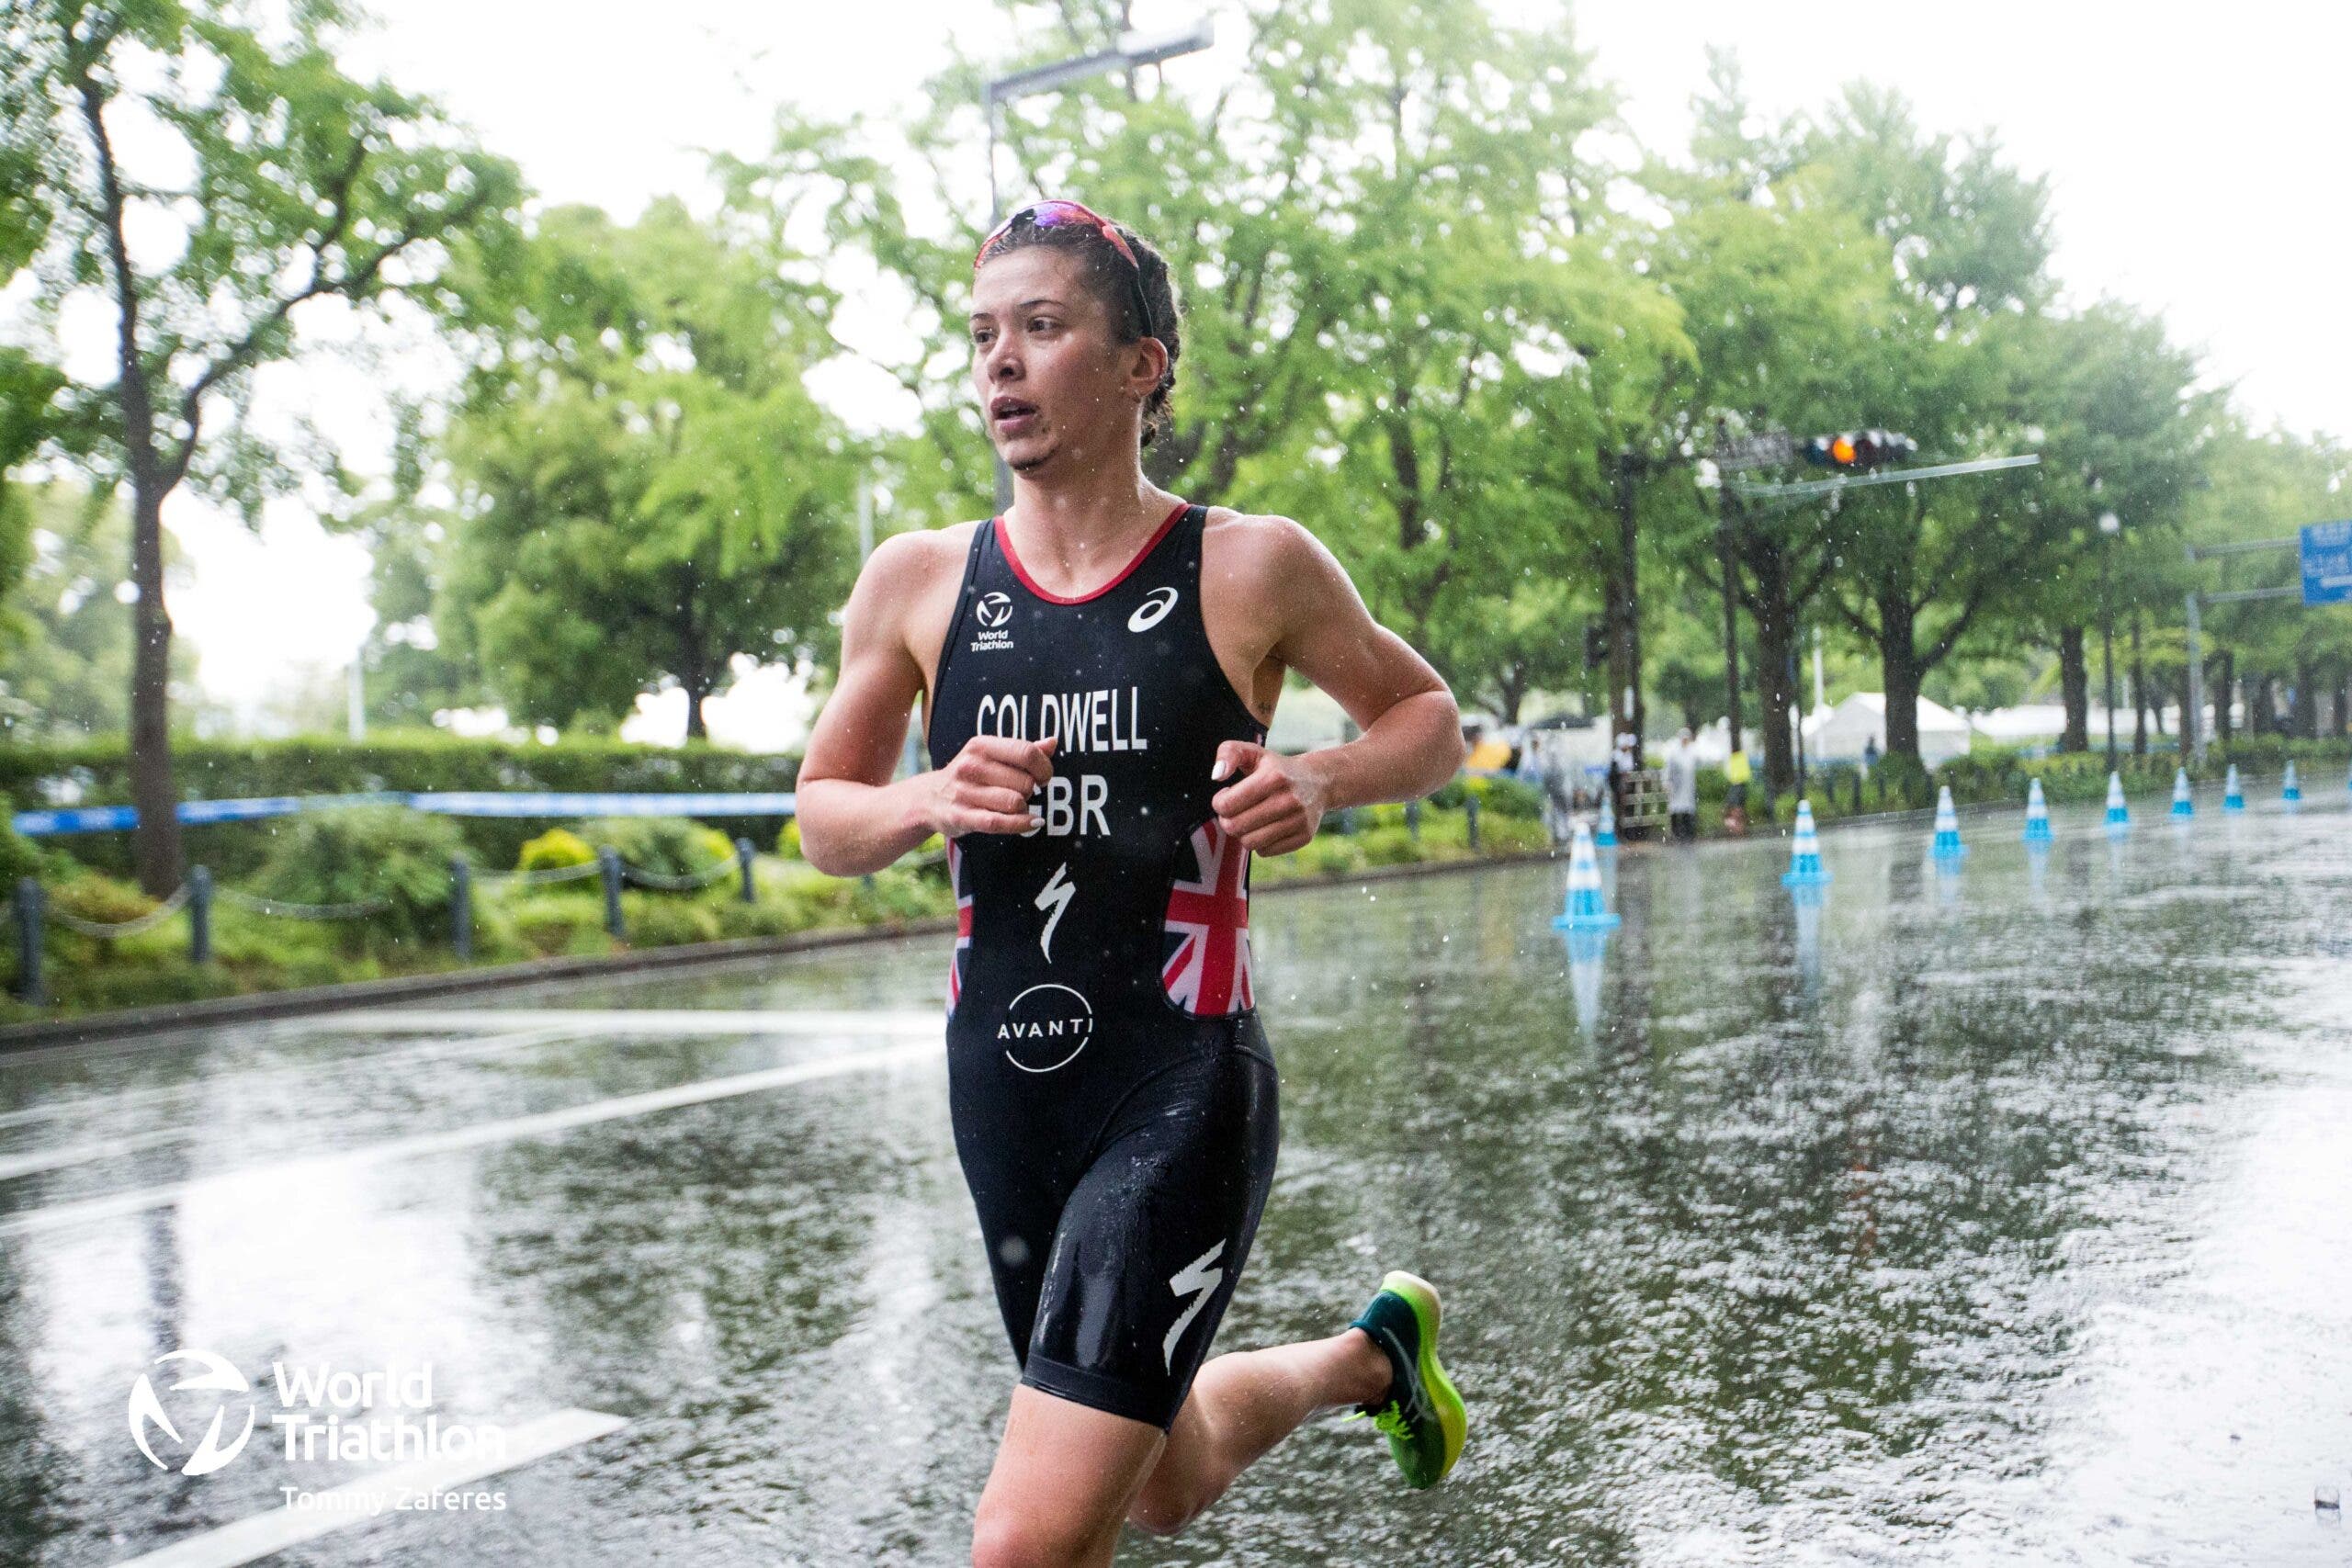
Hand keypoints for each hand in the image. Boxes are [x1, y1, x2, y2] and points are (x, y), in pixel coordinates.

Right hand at [928, 734, 1056, 837]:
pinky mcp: (960, 816)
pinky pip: (1000, 823)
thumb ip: (1022, 750)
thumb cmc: (971, 776)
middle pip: (1025, 781)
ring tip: (1016, 805)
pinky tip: (1033, 822)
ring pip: (1015, 802)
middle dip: (1031, 790)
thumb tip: (1053, 743)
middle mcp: (971, 766)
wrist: (929, 799)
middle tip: (1021, 792)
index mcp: (981, 745)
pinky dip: (1022, 824)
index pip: (1026, 752)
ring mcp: (964, 792)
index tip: (1044, 776)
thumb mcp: (992, 756)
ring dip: (1023, 807)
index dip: (1044, 767)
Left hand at [1209, 740, 1325, 853]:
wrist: (1319, 782)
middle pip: (1235, 827)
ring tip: (1249, 819)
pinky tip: (1265, 827)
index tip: (1226, 795)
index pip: (1226, 805)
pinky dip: (1260, 842)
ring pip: (1249, 843)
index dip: (1219, 802)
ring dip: (1243, 833)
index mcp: (1273, 777)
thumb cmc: (1277, 768)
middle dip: (1227, 820)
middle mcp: (1289, 800)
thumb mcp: (1253, 752)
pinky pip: (1265, 852)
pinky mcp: (1304, 837)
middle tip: (1235, 810)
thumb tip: (1217, 775)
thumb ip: (1228, 753)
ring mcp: (1298, 820)